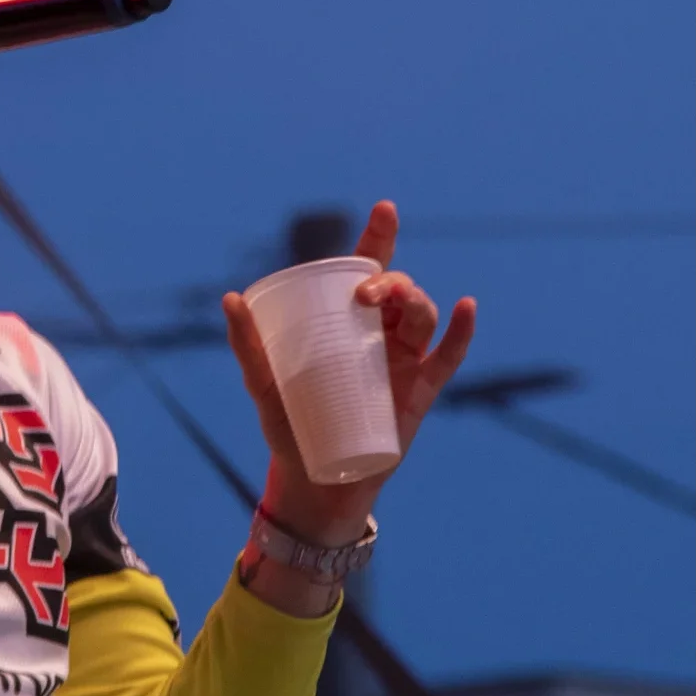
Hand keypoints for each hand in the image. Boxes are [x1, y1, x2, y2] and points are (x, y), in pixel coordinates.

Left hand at [222, 201, 476, 544]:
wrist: (314, 484)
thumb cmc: (290, 430)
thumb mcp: (264, 386)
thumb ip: (249, 347)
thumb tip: (230, 300)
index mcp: (348, 325)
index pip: (367, 272)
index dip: (379, 239)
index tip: (384, 211)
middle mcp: (381, 336)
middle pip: (398, 291)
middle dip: (388, 279)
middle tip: (364, 292)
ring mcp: (404, 363)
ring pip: (421, 316)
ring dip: (414, 299)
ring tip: (396, 300)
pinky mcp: (421, 393)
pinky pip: (449, 356)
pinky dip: (461, 331)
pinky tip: (465, 308)